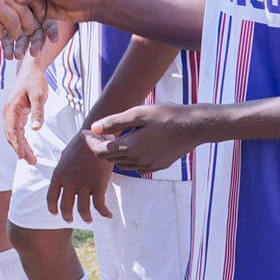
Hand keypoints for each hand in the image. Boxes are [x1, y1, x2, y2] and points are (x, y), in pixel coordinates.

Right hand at [4, 67, 49, 163]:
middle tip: (31, 161)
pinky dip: (22, 139)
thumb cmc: (34, 81)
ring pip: (14, 134)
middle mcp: (9, 112)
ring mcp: (12, 113)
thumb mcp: (39, 96)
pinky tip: (28, 148)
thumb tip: (36, 129)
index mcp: (12, 108)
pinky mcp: (16, 113)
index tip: (22, 156)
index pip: (12, 131)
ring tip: (31, 158)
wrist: (31, 70)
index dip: (17, 145)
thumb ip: (37, 113)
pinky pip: (18, 129)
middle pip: (12, 135)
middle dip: (20, 149)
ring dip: (22, 146)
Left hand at [47, 117, 114, 223]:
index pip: (51, 197)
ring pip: (83, 210)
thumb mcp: (65, 155)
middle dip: (67, 216)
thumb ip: (62, 170)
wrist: (98, 136)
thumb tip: (61, 178)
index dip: (52, 208)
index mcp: (58, 174)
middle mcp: (69, 182)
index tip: (55, 214)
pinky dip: (104, 213)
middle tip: (70, 220)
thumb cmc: (82, 143)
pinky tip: (108, 215)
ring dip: (85, 217)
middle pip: (65, 206)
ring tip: (88, 219)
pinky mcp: (99, 185)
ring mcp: (84, 185)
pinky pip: (100, 206)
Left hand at [87, 103, 204, 174]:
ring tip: (115, 137)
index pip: (100, 151)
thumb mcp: (138, 114)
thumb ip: (114, 122)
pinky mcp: (158, 166)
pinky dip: (129, 157)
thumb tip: (94, 128)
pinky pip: (136, 166)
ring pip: (122, 164)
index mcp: (130, 147)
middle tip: (98, 132)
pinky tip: (133, 144)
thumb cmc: (167, 116)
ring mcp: (149, 166)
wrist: (194, 127)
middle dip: (100, 146)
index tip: (85, 131)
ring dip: (114, 153)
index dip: (89, 142)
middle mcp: (137, 161)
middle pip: (109, 158)